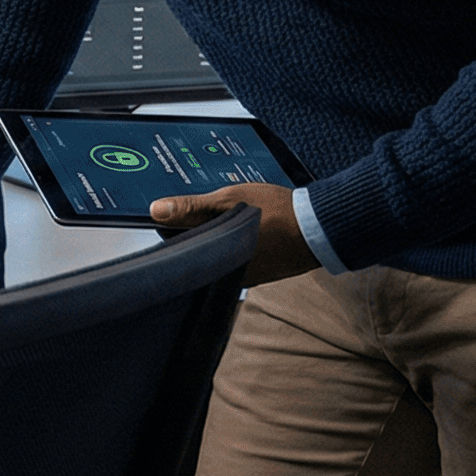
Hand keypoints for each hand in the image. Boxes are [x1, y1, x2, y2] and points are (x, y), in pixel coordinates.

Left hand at [150, 182, 319, 281]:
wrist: (320, 227)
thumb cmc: (277, 212)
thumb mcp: (230, 201)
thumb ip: (192, 207)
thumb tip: (156, 210)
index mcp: (214, 257)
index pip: (178, 247)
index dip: (172, 228)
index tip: (169, 214)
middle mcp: (225, 272)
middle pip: (196, 251)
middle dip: (194, 232)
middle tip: (199, 211)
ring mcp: (241, 275)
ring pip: (215, 254)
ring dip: (215, 237)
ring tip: (223, 216)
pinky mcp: (256, 274)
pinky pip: (233, 257)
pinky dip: (232, 243)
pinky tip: (239, 227)